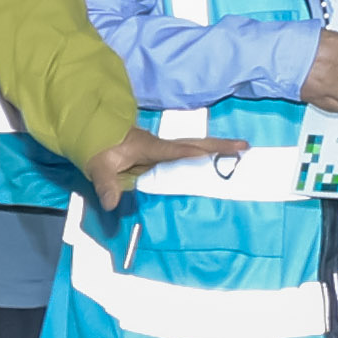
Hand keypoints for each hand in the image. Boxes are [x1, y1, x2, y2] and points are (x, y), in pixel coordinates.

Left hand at [86, 127, 250, 206]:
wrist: (92, 133)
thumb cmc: (96, 146)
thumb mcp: (98, 165)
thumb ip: (105, 183)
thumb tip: (112, 204)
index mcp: (148, 147)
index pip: (174, 150)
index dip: (192, 152)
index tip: (212, 151)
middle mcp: (159, 146)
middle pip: (193, 144)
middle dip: (218, 145)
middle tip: (245, 145)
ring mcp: (160, 149)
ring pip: (192, 147)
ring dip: (214, 148)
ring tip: (240, 151)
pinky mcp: (158, 154)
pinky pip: (184, 155)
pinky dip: (202, 155)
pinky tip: (212, 162)